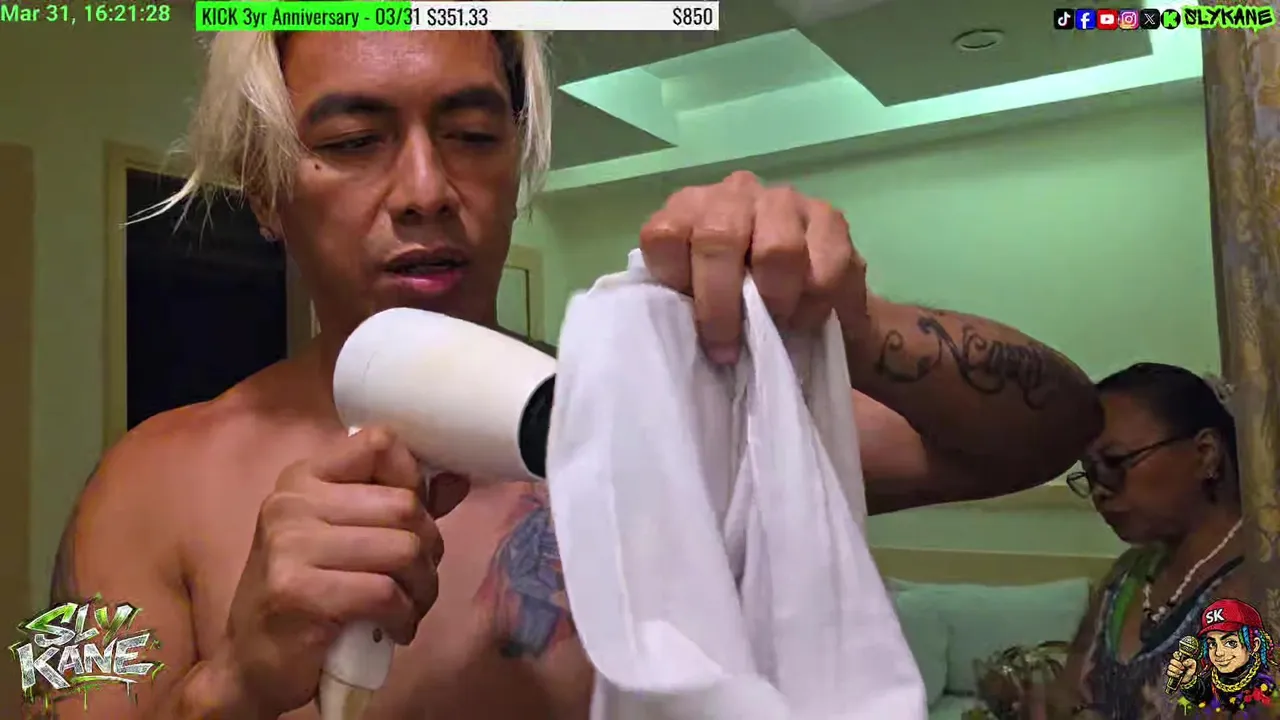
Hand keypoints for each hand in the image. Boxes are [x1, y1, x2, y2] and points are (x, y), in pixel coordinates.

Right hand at [220, 427, 469, 715]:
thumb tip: (458, 480)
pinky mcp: (297, 593)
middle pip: (405, 505)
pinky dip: (404, 617)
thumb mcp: (347, 539)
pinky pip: (384, 593)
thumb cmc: (308, 597)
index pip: (380, 444)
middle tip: (417, 580)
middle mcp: (292, 503)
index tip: (413, 519)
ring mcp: (290, 546)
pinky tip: (394, 629)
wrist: (251, 664)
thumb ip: (397, 505)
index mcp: (304, 479)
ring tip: (409, 607)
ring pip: (403, 550)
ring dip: (423, 588)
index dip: (414, 479)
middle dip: (429, 549)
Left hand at [640, 171, 869, 364]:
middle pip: (720, 237)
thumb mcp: (696, 296)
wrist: (801, 293)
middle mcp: (734, 193)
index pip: (665, 234)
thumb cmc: (734, 297)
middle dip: (721, 305)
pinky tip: (804, 317)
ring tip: (775, 324)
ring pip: (779, 250)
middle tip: (728, 349)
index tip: (687, 317)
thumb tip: (677, 329)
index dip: (674, 279)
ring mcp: (783, 200)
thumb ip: (681, 299)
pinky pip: (824, 267)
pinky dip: (812, 305)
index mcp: (689, 208)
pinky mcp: (830, 218)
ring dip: (775, 301)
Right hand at [1167, 656, 1196, 685]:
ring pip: (1170, 666)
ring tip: (1181, 672)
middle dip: (1178, 665)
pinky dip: (1174, 674)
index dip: (1176, 656)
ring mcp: (1172, 668)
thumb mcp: (1193, 665)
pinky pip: (1169, 672)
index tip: (1179, 659)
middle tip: (1183, 668)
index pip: (1175, 654)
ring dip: (1176, 670)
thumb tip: (1184, 662)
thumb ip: (1190, 661)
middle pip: (1172, 661)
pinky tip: (1178, 676)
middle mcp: (1175, 662)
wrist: (1189, 679)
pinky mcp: (1170, 673)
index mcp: (1180, 659)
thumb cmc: (1191, 671)